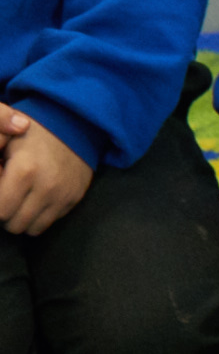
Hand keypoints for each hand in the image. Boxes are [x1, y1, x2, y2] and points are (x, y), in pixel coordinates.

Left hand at [0, 116, 92, 235]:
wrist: (75, 124)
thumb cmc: (32, 133)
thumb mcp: (6, 139)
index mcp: (24, 172)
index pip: (0, 211)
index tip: (2, 189)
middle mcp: (46, 187)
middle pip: (14, 225)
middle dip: (7, 213)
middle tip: (8, 197)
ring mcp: (63, 195)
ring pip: (33, 229)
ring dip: (23, 218)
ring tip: (22, 200)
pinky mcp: (75, 198)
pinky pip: (51, 222)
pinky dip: (41, 215)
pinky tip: (39, 198)